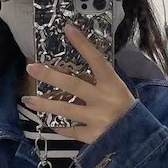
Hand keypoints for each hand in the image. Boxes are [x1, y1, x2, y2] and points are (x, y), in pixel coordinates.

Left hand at [23, 24, 134, 143]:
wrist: (139, 138)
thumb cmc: (128, 111)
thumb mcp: (119, 91)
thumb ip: (100, 83)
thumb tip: (76, 71)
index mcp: (113, 84)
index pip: (96, 60)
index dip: (82, 44)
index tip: (67, 29)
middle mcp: (103, 99)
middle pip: (73, 84)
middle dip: (51, 76)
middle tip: (31, 68)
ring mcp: (97, 118)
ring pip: (66, 109)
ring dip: (45, 104)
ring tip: (27, 100)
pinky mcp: (92, 136)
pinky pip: (72, 130)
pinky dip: (61, 127)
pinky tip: (51, 124)